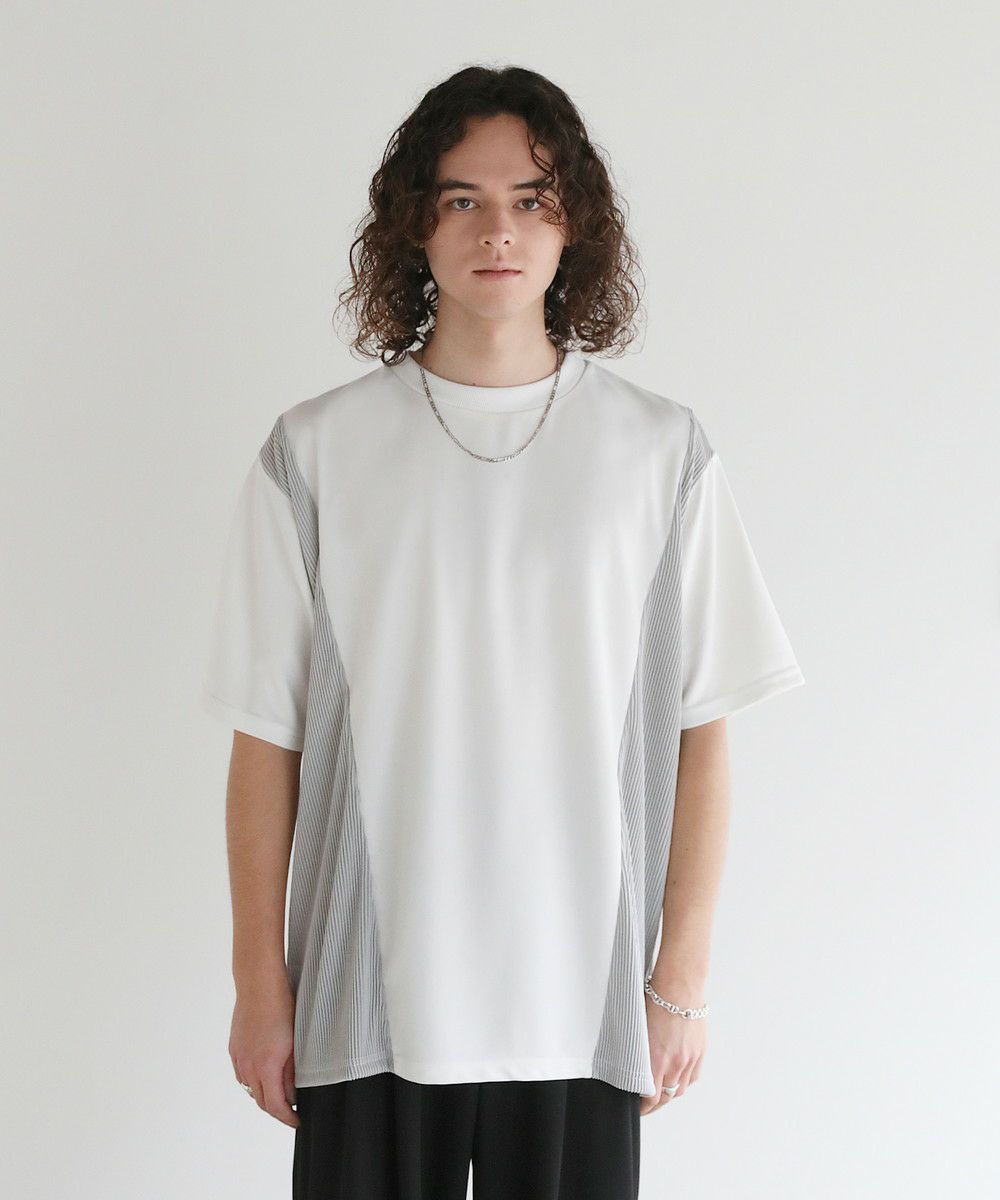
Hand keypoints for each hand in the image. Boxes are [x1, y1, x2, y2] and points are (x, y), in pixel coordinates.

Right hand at [229, 976, 299, 1127]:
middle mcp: (248, 1066)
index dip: (287, 1117)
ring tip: (279, 1093)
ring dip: (263, 1094)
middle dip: (276, 1109)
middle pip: (260, 1101)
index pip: (275, 1106)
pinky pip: (242, 1073)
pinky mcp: (234, 1048)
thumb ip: (292, 1073)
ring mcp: (239, 1057)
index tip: (297, 1120)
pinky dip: (253, 1080)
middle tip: (291, 1110)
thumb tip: (292, 1094)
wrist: (259, 984)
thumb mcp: (295, 1043)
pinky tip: (263, 1074)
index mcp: (266, 1067)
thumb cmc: (282, 1008)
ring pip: (249, 1087)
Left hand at [639, 990, 705, 1116]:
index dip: (644, 1107)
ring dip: (670, 1093)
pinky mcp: (700, 1053)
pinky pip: (692, 1077)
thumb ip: (638, 1054)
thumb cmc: (654, 1001)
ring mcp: (689, 1060)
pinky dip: (684, 1081)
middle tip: (647, 1105)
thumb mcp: (638, 1030)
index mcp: (656, 1060)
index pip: (651, 1098)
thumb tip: (634, 1068)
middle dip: (655, 1104)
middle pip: (666, 1097)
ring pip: (680, 1089)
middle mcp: (674, 1064)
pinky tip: (677, 1078)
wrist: (679, 987)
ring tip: (661, 1092)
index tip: (638, 1108)